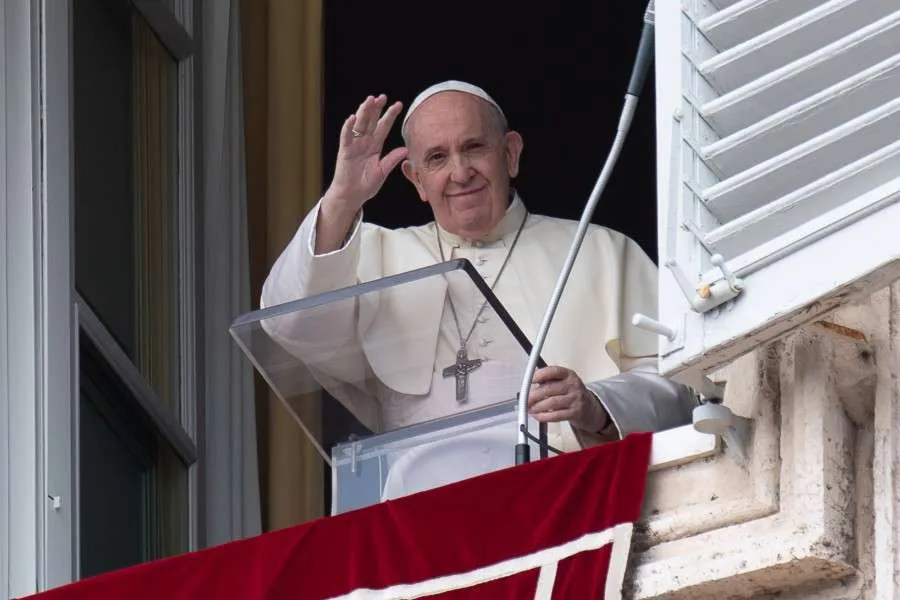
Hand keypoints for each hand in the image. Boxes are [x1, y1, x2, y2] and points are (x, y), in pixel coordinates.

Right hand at [326, 94, 408, 210]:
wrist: (352, 196)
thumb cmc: (366, 185)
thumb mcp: (383, 171)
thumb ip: (392, 159)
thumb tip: (406, 149)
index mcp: (375, 146)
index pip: (384, 127)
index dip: (390, 115)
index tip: (398, 105)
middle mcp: (365, 142)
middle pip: (371, 121)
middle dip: (376, 108)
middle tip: (383, 97)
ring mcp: (354, 145)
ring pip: (359, 125)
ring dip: (364, 112)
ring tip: (370, 100)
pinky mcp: (345, 151)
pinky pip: (346, 137)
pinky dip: (348, 127)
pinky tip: (352, 118)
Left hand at [527, 366, 607, 432]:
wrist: (589, 407)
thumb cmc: (571, 392)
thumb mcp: (563, 381)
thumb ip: (547, 381)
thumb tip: (528, 387)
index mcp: (568, 375)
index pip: (554, 371)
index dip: (540, 375)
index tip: (529, 380)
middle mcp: (573, 385)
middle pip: (550, 388)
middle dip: (533, 395)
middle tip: (524, 399)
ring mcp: (575, 399)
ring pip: (551, 403)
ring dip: (537, 407)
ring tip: (529, 408)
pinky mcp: (574, 413)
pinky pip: (556, 415)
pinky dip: (543, 416)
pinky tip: (537, 416)